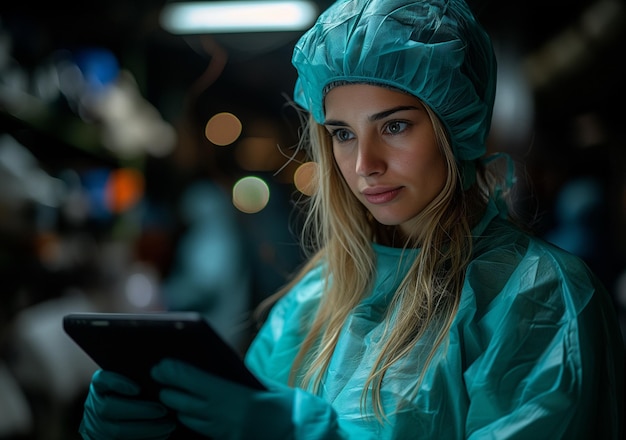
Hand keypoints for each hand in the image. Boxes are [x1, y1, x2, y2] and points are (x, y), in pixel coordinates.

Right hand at [80, 369, 176, 439]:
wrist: (113, 421)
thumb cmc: (131, 395)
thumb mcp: (130, 382)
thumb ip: (140, 377)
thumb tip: (164, 372)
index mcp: (99, 385)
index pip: (102, 380)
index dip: (117, 383)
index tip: (138, 389)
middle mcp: (94, 405)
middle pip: (109, 408)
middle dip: (140, 411)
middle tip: (163, 410)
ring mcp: (96, 426)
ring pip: (116, 431)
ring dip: (146, 429)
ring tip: (169, 425)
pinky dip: (147, 439)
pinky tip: (163, 435)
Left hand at [151, 358, 293, 438]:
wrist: (301, 433)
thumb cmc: (286, 405)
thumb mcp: (263, 384)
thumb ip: (238, 376)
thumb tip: (214, 365)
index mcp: (234, 397)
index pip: (192, 382)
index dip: (172, 372)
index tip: (160, 365)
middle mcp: (224, 418)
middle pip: (182, 403)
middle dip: (168, 390)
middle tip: (158, 378)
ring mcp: (223, 434)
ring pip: (188, 419)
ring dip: (177, 407)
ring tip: (170, 394)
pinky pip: (200, 431)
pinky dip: (192, 420)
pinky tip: (188, 412)